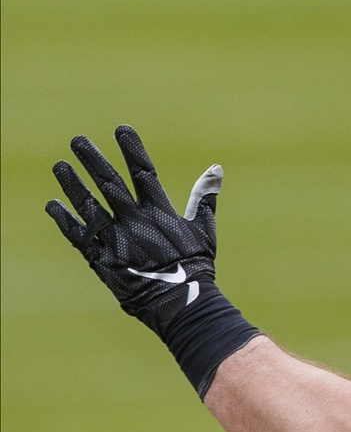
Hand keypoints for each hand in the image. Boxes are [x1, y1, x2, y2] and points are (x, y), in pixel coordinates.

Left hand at [47, 125, 225, 339]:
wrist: (180, 301)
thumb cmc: (196, 267)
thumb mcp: (204, 230)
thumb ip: (204, 198)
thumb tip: (216, 168)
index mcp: (160, 212)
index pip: (143, 172)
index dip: (132, 150)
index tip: (121, 129)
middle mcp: (134, 221)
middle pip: (109, 183)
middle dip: (93, 160)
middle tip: (77, 141)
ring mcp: (116, 239)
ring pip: (89, 204)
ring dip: (73, 184)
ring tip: (60, 166)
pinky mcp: (101, 258)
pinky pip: (79, 235)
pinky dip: (65, 219)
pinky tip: (53, 205)